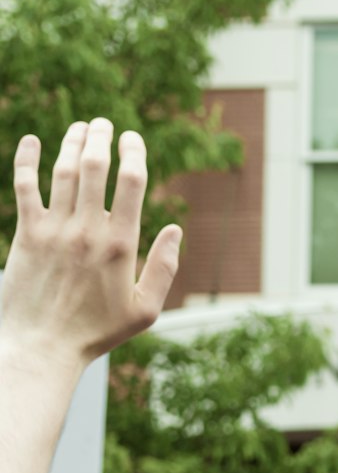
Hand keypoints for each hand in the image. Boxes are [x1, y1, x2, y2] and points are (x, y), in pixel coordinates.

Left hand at [0, 120, 181, 370]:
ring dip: (72, 142)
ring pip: (63, 170)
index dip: (134, 152)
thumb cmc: (96, 333)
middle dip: (101, 137)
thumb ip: (164, 269)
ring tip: (79, 128)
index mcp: (120, 244)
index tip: (132, 139)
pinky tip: (31, 141)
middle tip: (104, 125)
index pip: (132, 181)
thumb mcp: (144, 310)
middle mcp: (87, 230)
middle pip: (96, 165)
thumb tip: (176, 231)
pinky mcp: (27, 234)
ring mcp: (54, 230)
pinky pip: (25, 185)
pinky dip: (27, 159)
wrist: (42, 347)